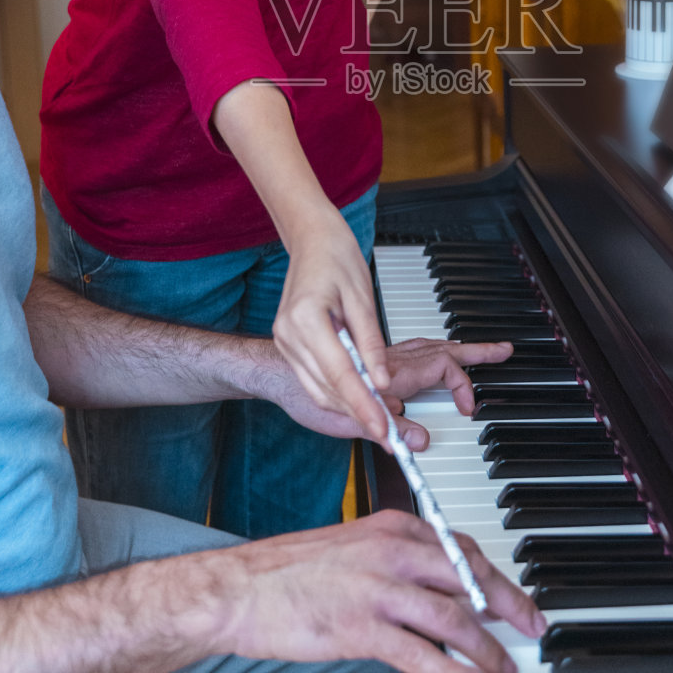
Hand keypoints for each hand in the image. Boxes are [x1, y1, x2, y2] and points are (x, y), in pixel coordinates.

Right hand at [203, 511, 546, 672]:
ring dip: (488, 647)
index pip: (462, 548)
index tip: (516, 599)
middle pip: (471, 577)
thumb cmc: (291, 571)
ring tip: (506, 666)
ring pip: (454, 618)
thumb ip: (398, 562)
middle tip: (532, 629)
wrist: (240, 588)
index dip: (495, 576)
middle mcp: (393, 551)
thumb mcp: (355, 548)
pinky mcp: (361, 628)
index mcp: (394, 526)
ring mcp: (378, 589)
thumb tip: (439, 591)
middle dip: (509, 606)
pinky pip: (422, 655)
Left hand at [251, 337, 513, 450]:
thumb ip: (387, 427)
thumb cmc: (304, 393)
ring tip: (480, 352)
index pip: (441, 366)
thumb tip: (420, 439)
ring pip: (429, 348)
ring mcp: (383, 361)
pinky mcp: (373, 364)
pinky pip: (413, 353)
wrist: (277, 373)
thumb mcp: (347, 420)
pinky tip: (434, 362)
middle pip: (442, 350)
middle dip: (475, 352)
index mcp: (389, 371)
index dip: (461, 385)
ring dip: (458, 350)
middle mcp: (390, 362)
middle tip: (503, 351)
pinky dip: (433, 354)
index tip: (470, 407)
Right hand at [272, 208, 391, 438]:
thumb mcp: (362, 298)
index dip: (363, 404)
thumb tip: (381, 380)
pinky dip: (336, 392)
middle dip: (358, 412)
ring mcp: (285, 341)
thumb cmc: (336, 259)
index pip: (339, 373)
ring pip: (318, 389)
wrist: (312, 241)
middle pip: (326, 386)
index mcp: (306, 318)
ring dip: (347, 406)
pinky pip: (313, 379)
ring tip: (378, 418)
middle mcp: (289, 333)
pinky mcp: (288, 345)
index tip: (382, 427)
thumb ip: (371, 343)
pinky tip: (357, 398)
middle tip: (388, 431)